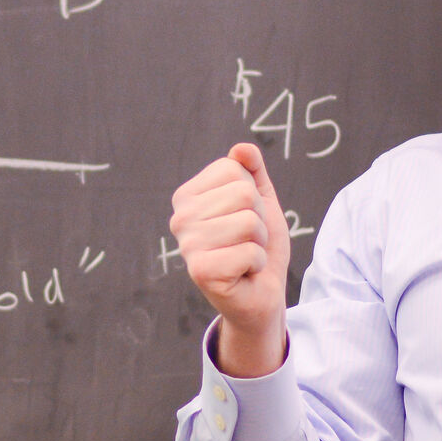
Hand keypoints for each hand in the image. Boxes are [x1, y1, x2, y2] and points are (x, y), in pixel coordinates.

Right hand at [169, 143, 291, 376]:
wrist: (261, 292)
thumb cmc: (257, 244)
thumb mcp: (261, 200)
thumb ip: (252, 171)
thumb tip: (242, 148)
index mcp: (188, 196)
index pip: (233, 169)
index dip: (253, 193)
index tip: (245, 218)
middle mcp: (180, 219)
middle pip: (244, 194)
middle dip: (259, 219)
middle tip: (247, 241)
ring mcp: (187, 245)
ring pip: (249, 222)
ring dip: (258, 242)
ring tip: (245, 256)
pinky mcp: (200, 271)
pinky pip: (249, 251)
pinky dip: (256, 263)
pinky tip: (243, 273)